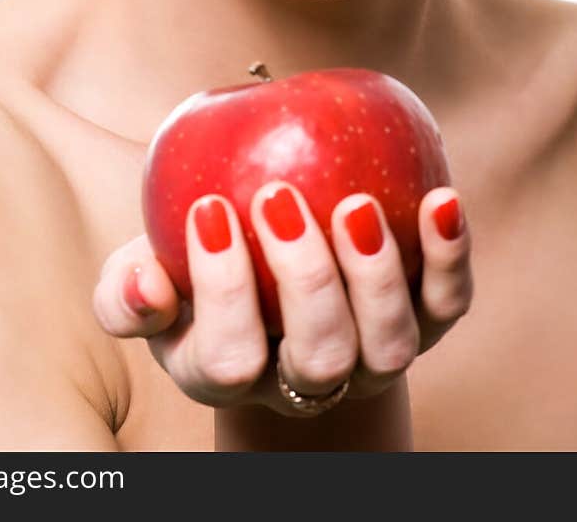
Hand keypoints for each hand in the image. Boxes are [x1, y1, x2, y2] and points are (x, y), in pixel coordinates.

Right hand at [93, 183, 471, 416]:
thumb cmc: (192, 268)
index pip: (228, 358)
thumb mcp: (146, 276)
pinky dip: (449, 257)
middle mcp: (306, 379)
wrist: (266, 276)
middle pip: (320, 358)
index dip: (221, 290)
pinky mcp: (423, 323)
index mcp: (229, 373)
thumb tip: (146, 286)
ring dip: (376, 276)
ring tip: (355, 204)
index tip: (209, 207)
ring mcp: (369, 356)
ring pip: (389, 346)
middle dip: (303, 278)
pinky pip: (446, 303)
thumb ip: (127, 288)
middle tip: (277, 197)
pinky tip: (440, 198)